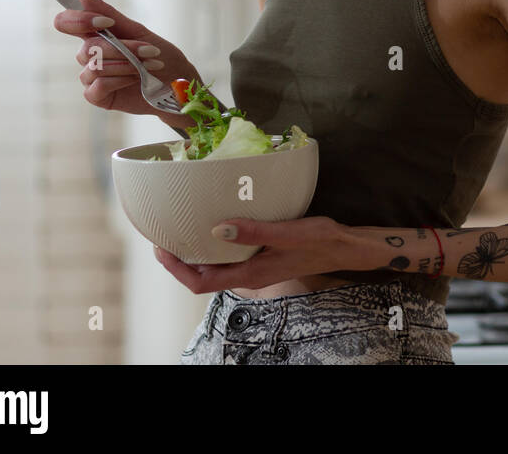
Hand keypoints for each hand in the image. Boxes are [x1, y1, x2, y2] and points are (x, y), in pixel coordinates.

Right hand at [53, 0, 200, 126]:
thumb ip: (109, 13)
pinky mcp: (97, 96)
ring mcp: (90, 77)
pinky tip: (137, 78)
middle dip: (123, 49)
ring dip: (127, 64)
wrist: (178, 83)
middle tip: (150, 51)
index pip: (65, 22)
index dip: (78, 20)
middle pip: (87, 48)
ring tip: (152, 65)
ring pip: (95, 67)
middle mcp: (88, 55)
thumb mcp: (139, 31)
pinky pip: (98, 86)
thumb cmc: (160, 55)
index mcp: (95, 35)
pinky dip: (121, 79)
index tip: (107, 22)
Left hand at [152, 216, 350, 293]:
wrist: (346, 248)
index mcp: (251, 274)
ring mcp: (256, 268)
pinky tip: (218, 225)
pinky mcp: (263, 258)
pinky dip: (217, 244)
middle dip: (180, 260)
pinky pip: (231, 256)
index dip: (177, 269)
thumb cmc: (320, 241)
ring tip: (183, 229)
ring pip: (217, 266)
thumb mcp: (288, 233)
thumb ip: (254, 232)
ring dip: (197, 252)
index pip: (201, 282)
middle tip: (165, 235)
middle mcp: (249, 275)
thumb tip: (217, 228)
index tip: (162, 249)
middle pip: (203, 276)